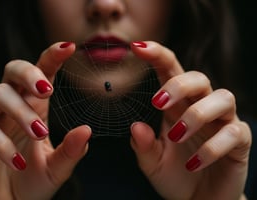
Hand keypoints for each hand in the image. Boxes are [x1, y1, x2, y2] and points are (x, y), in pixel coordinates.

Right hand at [0, 42, 90, 199]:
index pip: (41, 73)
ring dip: (20, 112)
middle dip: (28, 73)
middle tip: (47, 90)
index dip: (52, 57)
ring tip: (40, 133)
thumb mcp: (58, 168)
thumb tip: (87, 130)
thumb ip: (72, 151)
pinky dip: (2, 144)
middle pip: (12, 70)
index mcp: (34, 106)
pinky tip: (19, 163)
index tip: (70, 47)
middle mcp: (11, 106)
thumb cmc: (33, 182)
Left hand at [130, 41, 250, 199]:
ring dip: (197, 114)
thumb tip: (136, 127)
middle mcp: (201, 109)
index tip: (136, 47)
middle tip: (158, 103)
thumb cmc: (175, 176)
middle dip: (179, 84)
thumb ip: (143, 146)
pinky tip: (194, 163)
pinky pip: (234, 134)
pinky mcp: (239, 143)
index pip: (170, 72)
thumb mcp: (152, 163)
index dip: (157, 55)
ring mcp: (223, 123)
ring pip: (223, 98)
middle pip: (200, 78)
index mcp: (177, 107)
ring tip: (177, 136)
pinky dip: (212, 148)